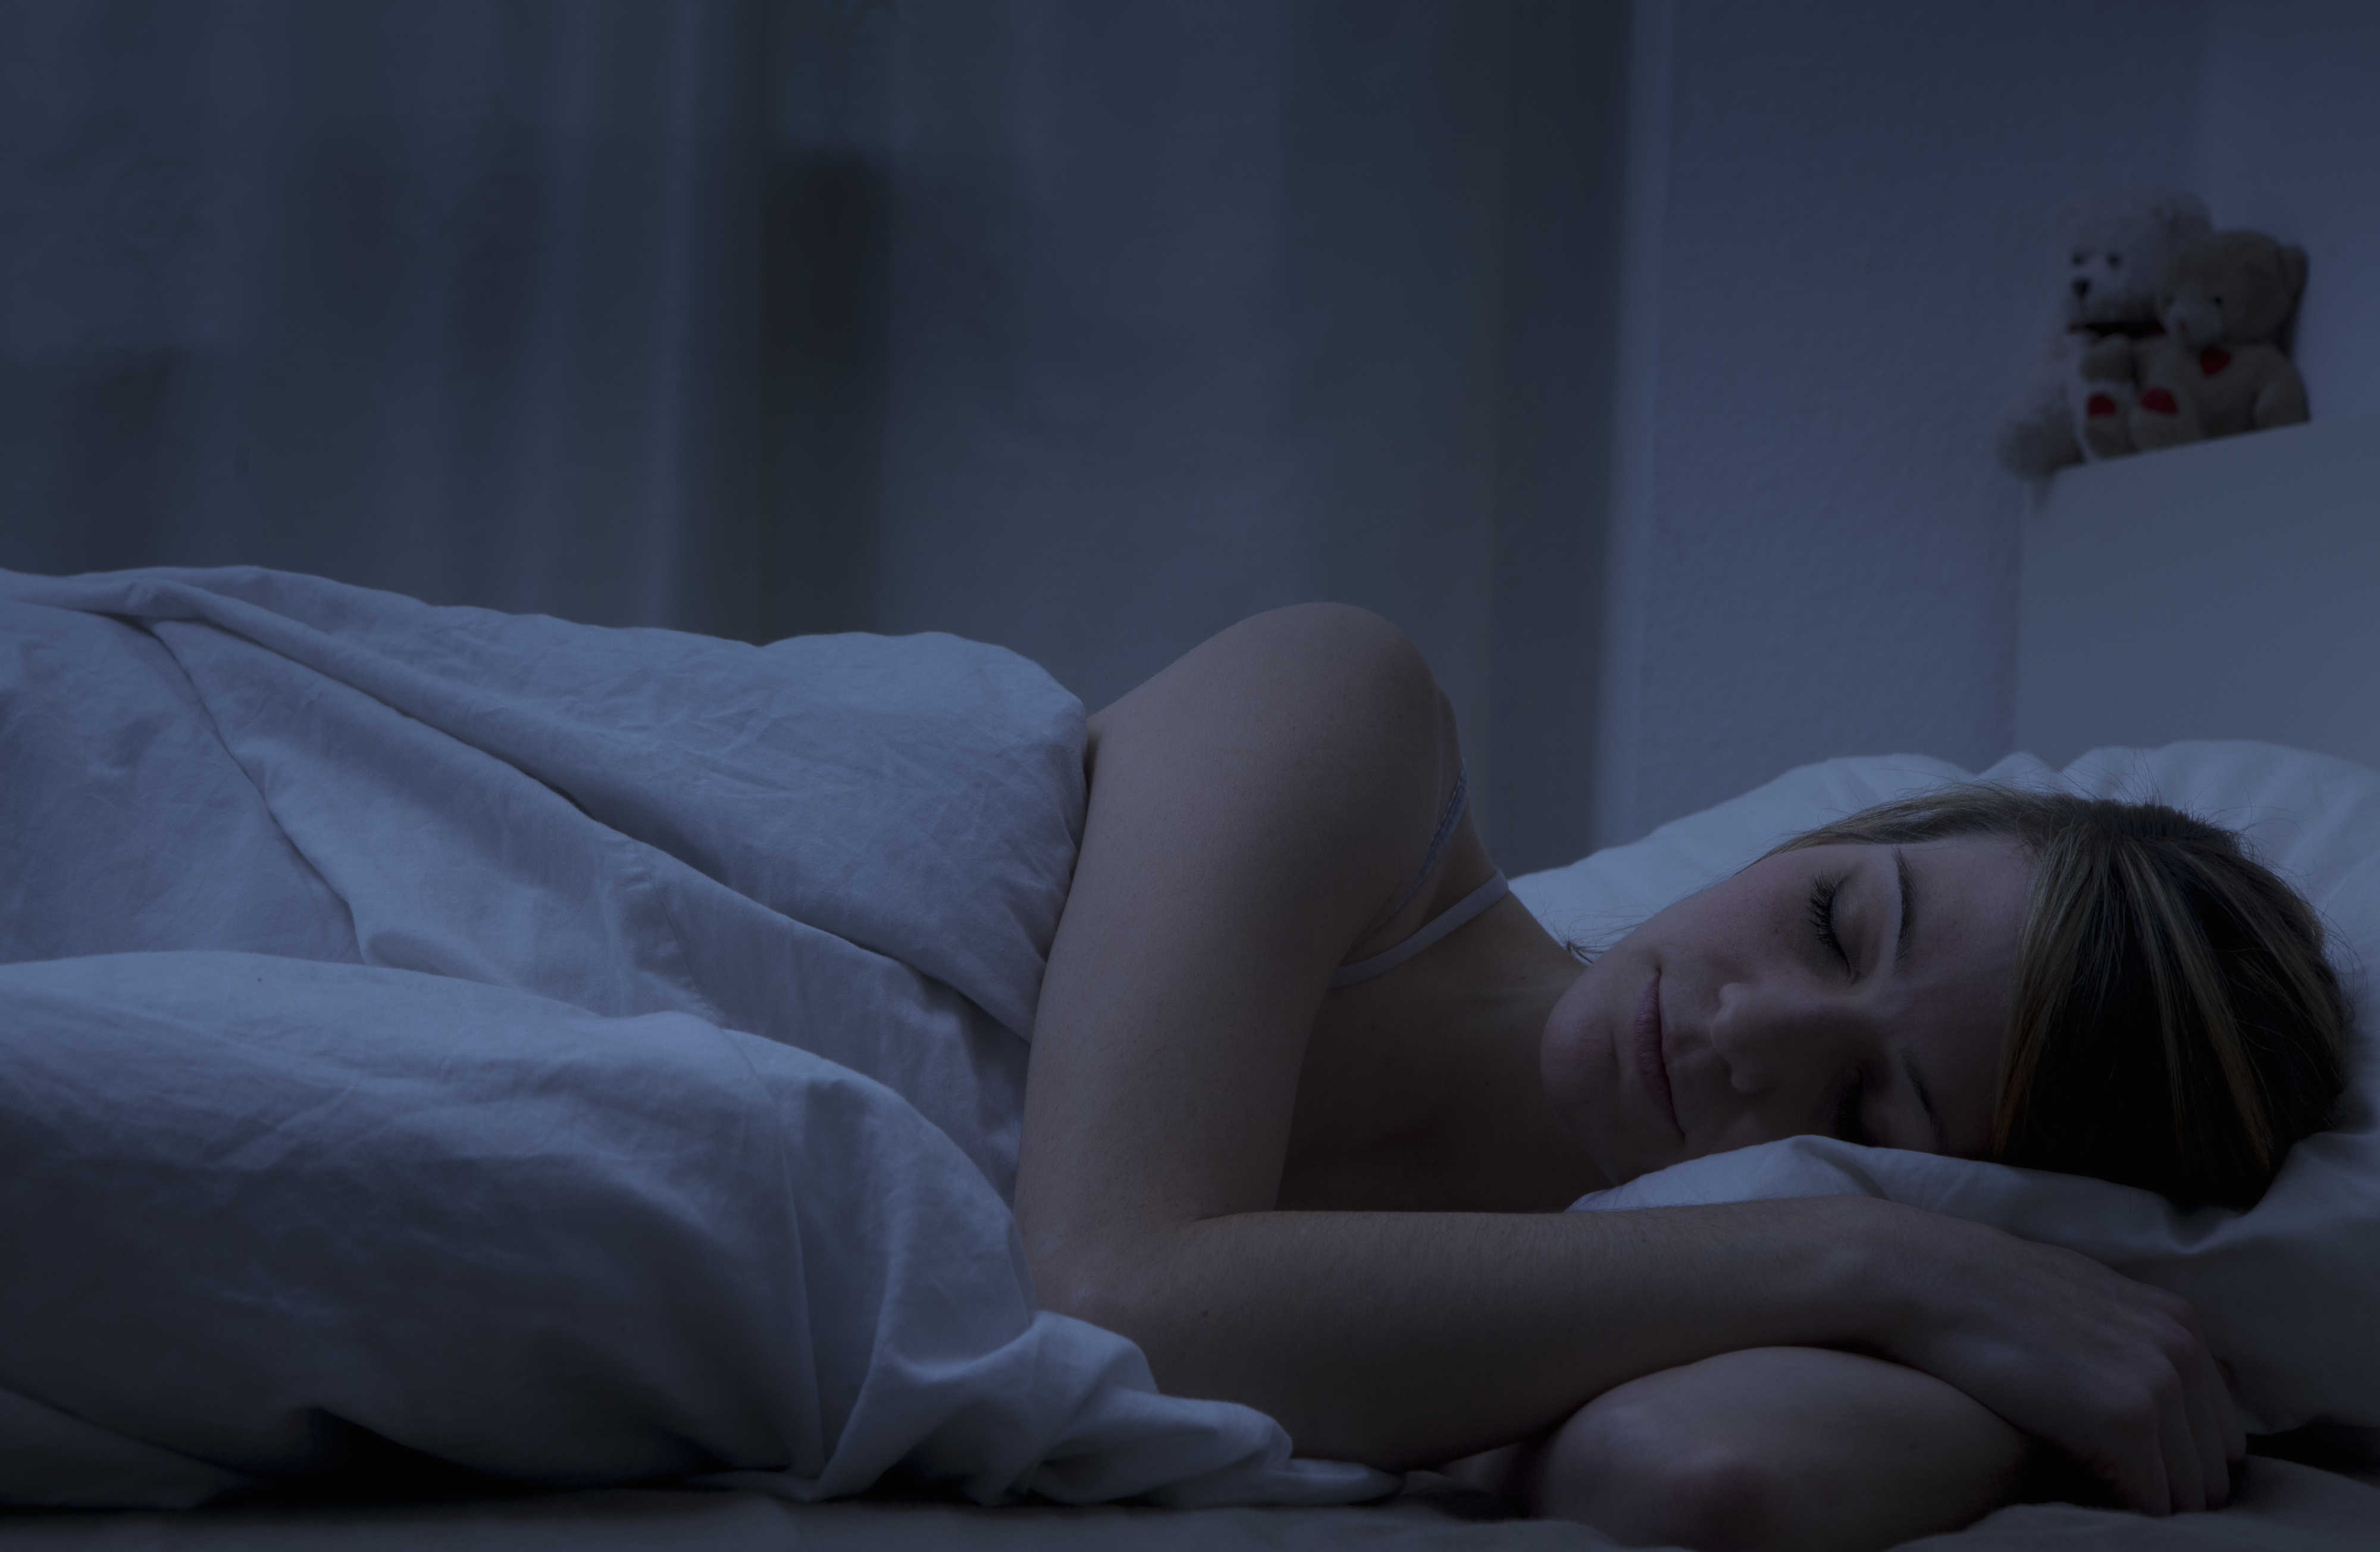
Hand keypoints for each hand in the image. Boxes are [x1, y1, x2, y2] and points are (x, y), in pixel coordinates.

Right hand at [1863, 1205, 2241, 1515]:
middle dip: (2168, 1487)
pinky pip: (2148, 1503)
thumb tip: (2179, 1376)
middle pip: (2212, 1469)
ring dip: (2142, 1500)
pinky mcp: (2123, 1422)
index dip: (2178, 1460)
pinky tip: (2071, 1488)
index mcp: (2178, 1323)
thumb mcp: (2081, 1294)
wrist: (1927, 1278)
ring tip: (2085, 1486)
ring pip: (2187, 1495)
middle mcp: (2181, 1352)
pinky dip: (2116, 1509)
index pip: (2220, 1433)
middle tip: (2104, 1484)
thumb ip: (2135, 1334)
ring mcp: (2156, 1386)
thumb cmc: (1988, 1289)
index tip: (2130, 1468)